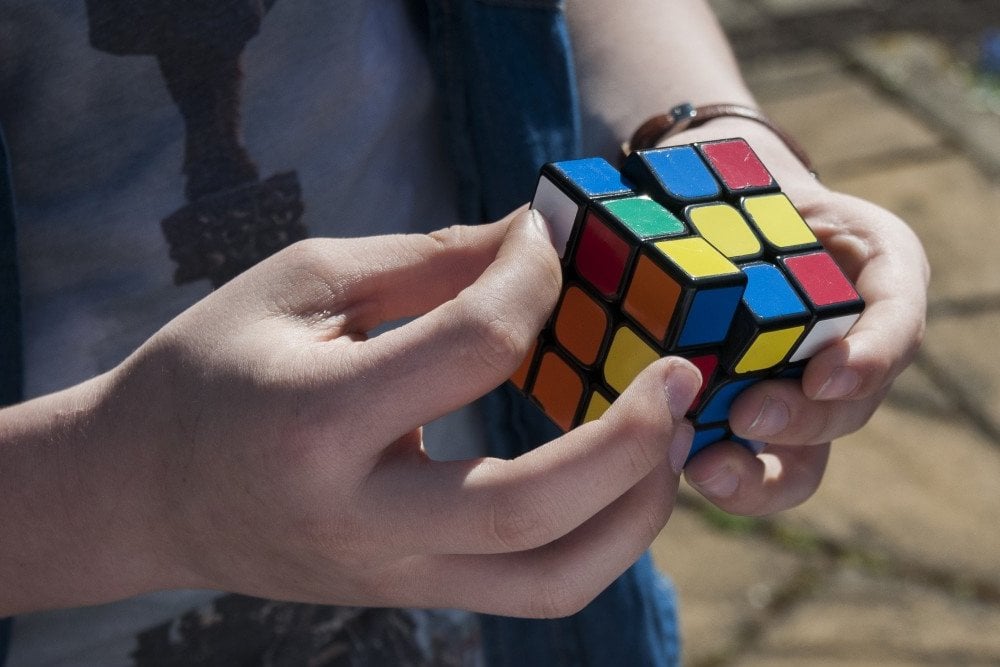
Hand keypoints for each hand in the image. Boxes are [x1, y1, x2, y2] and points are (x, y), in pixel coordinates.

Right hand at [93, 209, 701, 617]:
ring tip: (669, 436)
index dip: (529, 279)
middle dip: (631, 435)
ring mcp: (391, 574)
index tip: (542, 241)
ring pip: (553, 579)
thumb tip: (532, 241)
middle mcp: (360, 518)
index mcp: (315, 420)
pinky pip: (534, 589)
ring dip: (637, 510)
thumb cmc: (211, 370)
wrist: (142, 493)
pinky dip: (600, 538)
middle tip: (681, 372)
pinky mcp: (412, 593)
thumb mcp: (301, 286)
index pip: (469, 348)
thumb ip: (425, 265)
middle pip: (532, 507)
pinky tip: (617, 476)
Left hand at [663, 119, 928, 515]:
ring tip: (708, 469)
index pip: (896, 327)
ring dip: (759, 475)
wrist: (727, 233)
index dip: (869, 361)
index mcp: (877, 284)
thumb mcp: (761, 174)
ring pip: (803, 463)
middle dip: (801, 420)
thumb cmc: (751, 197)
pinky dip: (719, 476)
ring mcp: (801, 401)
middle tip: (748, 414)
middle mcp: (850, 355)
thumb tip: (648, 198)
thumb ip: (746, 189)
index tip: (826, 376)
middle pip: (846, 410)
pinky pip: (749, 467)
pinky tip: (678, 468)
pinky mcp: (748, 426)